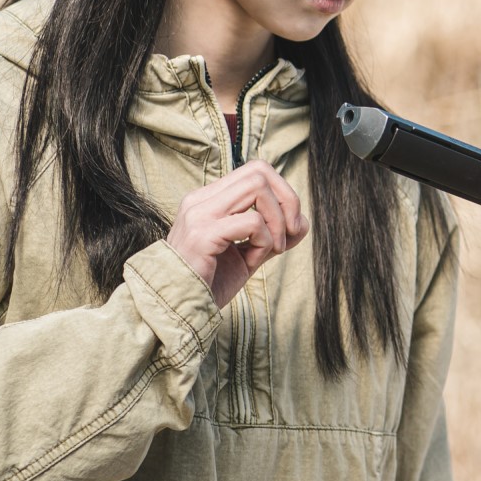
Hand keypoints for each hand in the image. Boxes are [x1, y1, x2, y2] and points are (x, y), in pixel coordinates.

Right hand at [167, 160, 308, 307]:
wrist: (177, 311)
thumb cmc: (210, 283)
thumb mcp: (248, 254)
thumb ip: (273, 235)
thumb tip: (302, 223)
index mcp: (208, 199)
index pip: (255, 170)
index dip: (282, 192)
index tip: (289, 226)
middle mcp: (200, 200)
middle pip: (259, 172)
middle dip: (287, 201)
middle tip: (287, 236)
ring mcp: (199, 215)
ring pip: (257, 187)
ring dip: (277, 221)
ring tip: (272, 249)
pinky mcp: (202, 235)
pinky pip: (253, 222)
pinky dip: (265, 241)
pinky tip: (252, 261)